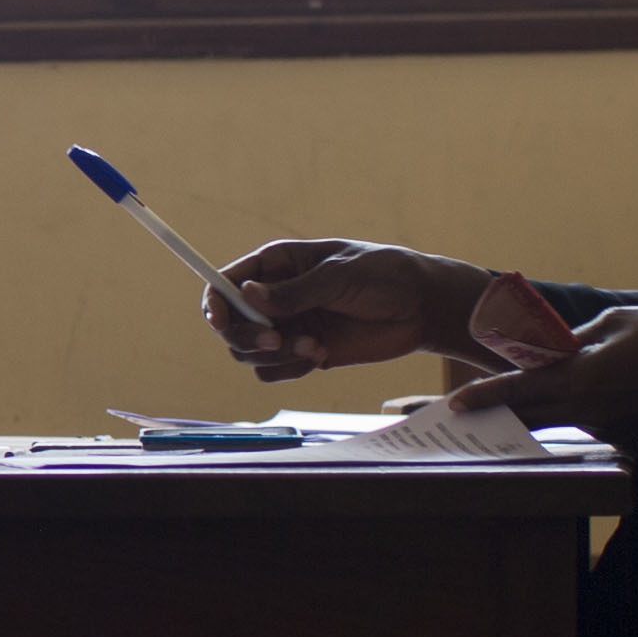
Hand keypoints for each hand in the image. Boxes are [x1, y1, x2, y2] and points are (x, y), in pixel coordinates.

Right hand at [208, 239, 496, 382]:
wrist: (421, 308)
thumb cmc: (384, 275)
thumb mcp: (339, 276)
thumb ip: (295, 291)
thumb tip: (248, 295)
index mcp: (277, 265)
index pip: (225, 283)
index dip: (215, 303)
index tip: (222, 321)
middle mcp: (275, 297)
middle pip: (231, 326)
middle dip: (248, 338)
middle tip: (278, 341)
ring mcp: (289, 327)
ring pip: (250, 354)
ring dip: (275, 356)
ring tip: (314, 346)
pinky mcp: (305, 352)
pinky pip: (275, 372)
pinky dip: (291, 369)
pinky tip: (322, 355)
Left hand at [446, 304, 637, 453]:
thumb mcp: (618, 322)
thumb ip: (578, 339)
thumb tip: (553, 351)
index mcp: (582, 377)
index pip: (520, 390)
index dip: (485, 396)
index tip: (453, 405)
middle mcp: (589, 408)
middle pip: (528, 417)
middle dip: (492, 417)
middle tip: (455, 418)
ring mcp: (608, 427)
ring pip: (563, 419)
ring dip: (546, 409)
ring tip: (541, 394)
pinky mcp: (628, 437)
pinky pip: (594, 422)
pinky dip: (589, 409)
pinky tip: (616, 392)